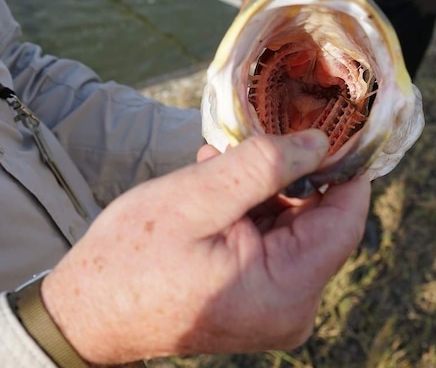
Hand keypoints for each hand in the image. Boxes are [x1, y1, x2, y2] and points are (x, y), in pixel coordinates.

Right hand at [41, 129, 370, 363]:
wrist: (89, 312)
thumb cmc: (131, 259)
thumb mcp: (195, 199)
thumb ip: (263, 166)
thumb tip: (320, 142)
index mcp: (286, 290)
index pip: (346, 218)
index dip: (343, 166)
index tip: (330, 123)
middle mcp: (293, 307)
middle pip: (322, 222)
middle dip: (290, 175)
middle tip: (251, 141)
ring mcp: (278, 308)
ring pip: (296, 228)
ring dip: (264, 190)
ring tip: (217, 167)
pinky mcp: (261, 301)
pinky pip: (275, 244)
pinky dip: (252, 211)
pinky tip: (217, 189)